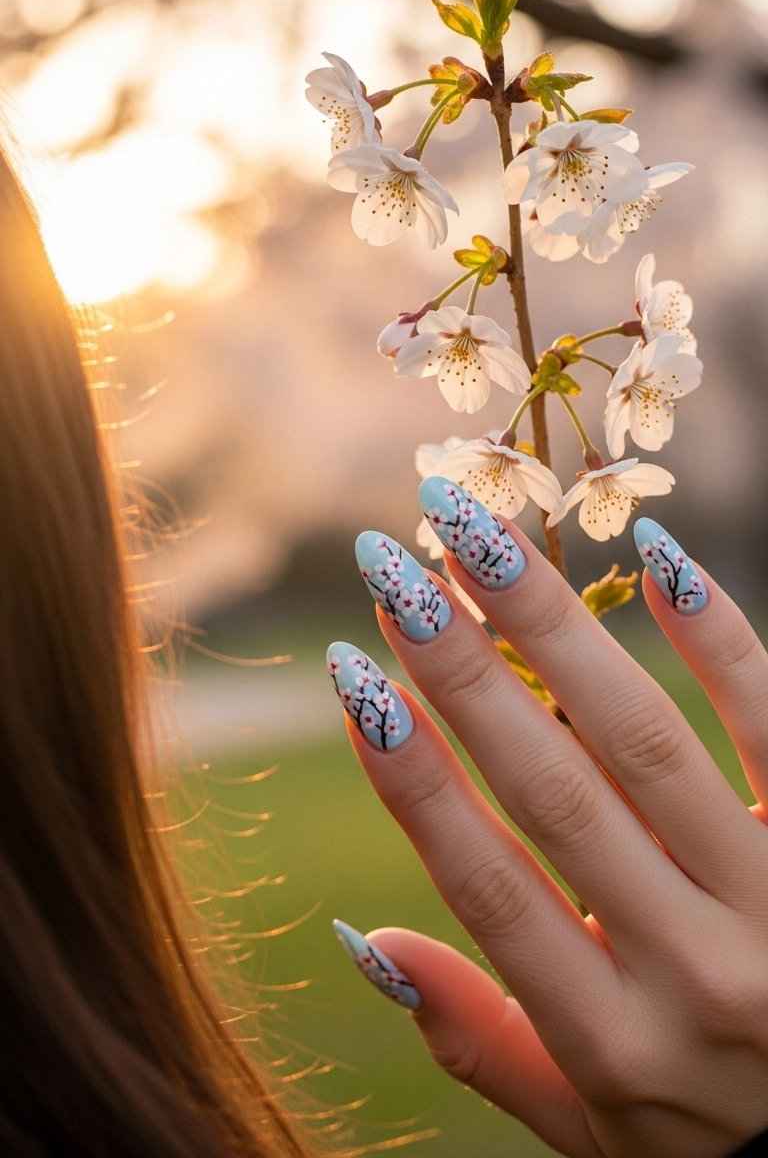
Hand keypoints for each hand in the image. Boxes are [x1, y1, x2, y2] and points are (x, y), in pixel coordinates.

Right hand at [331, 486, 767, 1157]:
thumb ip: (481, 1042)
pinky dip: (717, 639)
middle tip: (396, 568)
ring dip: (556, 631)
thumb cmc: (713, 1130)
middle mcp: (691, 971)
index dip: (410, 778)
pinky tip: (660, 557)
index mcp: (610, 1039)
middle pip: (553, 794)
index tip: (349, 674)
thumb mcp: (591, 1131)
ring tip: (486, 540)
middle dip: (463, 673)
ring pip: (646, 745)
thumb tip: (367, 939)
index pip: (486, 885)